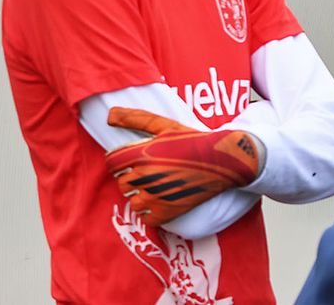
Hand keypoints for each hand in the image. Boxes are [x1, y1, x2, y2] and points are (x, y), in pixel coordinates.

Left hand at [104, 107, 263, 226]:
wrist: (223, 160)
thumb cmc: (194, 140)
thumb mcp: (166, 125)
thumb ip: (135, 119)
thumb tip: (109, 114)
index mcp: (142, 154)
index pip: (112, 163)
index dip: (122, 160)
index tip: (136, 158)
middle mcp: (146, 176)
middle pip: (122, 182)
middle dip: (133, 176)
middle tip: (152, 170)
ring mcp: (155, 197)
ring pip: (132, 202)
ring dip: (142, 195)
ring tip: (158, 185)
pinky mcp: (166, 213)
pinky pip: (146, 218)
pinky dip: (153, 211)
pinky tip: (164, 199)